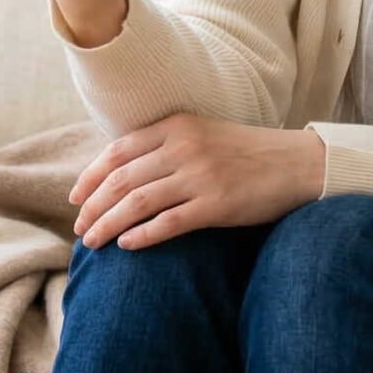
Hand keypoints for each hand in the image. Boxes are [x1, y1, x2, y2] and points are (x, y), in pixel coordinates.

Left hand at [70, 114, 326, 249]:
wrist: (296, 163)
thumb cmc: (246, 152)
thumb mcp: (202, 134)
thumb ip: (165, 144)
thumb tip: (120, 171)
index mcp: (177, 125)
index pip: (117, 151)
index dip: (90, 176)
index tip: (75, 198)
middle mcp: (184, 147)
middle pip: (121, 179)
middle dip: (93, 206)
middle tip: (79, 228)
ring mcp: (200, 175)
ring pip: (137, 202)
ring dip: (108, 224)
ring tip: (93, 242)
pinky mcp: (217, 204)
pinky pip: (168, 223)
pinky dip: (141, 236)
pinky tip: (126, 246)